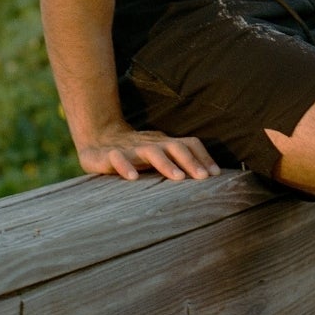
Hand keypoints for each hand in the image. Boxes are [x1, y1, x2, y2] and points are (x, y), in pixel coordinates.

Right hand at [77, 129, 220, 181]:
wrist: (98, 137)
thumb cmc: (135, 151)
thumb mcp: (158, 153)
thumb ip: (176, 162)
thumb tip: (205, 177)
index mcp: (164, 143)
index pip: (189, 144)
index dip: (203, 157)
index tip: (216, 174)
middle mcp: (151, 144)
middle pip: (175, 147)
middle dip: (191, 161)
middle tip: (203, 177)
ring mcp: (131, 148)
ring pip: (151, 151)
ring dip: (166, 163)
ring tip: (178, 177)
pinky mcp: (108, 155)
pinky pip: (118, 158)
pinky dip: (126, 166)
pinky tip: (133, 178)